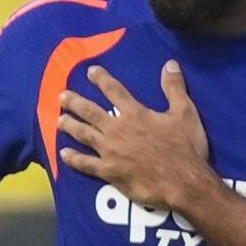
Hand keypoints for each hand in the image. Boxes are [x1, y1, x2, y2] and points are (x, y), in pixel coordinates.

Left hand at [57, 61, 217, 210]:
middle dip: (75, 102)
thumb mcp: (185, 113)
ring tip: (59, 120)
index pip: (114, 91)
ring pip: (84, 135)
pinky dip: (73, 159)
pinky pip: (86, 164)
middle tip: (62, 96)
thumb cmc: (185, 148)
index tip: (90, 71)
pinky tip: (63, 154)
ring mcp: (110, 151)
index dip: (101, 79)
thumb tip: (170, 63)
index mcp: (135, 114)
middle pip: (90, 112)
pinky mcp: (109, 172)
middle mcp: (118, 129)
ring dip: (70, 126)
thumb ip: (174, 87)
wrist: (183, 182)